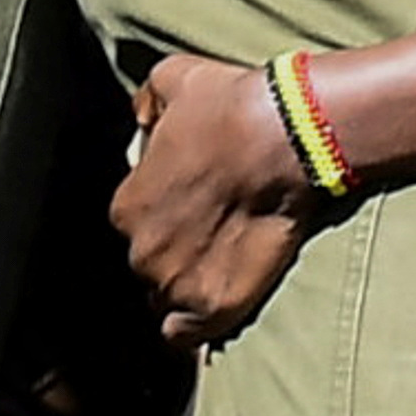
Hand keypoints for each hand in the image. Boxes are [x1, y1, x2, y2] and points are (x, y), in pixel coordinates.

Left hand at [113, 52, 320, 345]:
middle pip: (150, 263)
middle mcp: (142, 253)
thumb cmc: (230, 106)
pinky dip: (195, 324)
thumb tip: (142, 118)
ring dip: (187, 285)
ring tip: (222, 262)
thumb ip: (146, 106)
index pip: (135, 222)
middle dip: (174, 249)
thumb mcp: (171, 81)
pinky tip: (214, 301)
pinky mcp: (215, 308)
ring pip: (167, 299)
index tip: (193, 200)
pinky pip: (187, 335)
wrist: (288, 139)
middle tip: (213, 228)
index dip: (164, 211)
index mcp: (127, 207)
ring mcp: (178, 285)